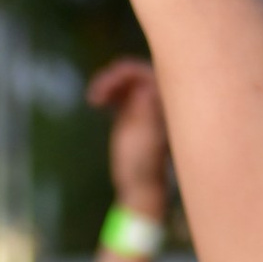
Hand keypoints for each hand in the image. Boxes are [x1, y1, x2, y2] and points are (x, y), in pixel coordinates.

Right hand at [88, 59, 170, 220]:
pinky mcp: (135, 113)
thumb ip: (145, 112)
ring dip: (110, 83)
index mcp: (168, 108)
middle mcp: (161, 104)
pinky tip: (95, 101)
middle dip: (118, 77)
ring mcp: (148, 107)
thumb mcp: (142, 141)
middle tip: (98, 91)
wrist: (139, 188)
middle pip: (140, 73)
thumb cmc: (142, 168)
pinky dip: (108, 91)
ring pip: (130, 81)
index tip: (108, 87)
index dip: (129, 74)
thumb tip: (145, 85)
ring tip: (94, 98)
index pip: (153, 76)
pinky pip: (123, 92)